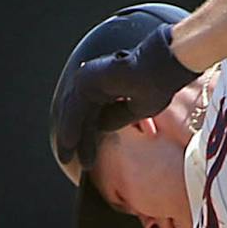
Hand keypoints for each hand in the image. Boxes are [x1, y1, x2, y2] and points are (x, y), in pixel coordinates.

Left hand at [50, 25, 196, 166]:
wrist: (161, 68)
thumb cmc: (156, 85)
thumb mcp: (135, 110)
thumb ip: (115, 118)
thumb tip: (99, 128)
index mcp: (107, 85)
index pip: (91, 115)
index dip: (88, 138)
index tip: (86, 159)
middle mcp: (95, 81)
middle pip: (79, 115)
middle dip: (74, 139)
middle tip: (67, 159)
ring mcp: (88, 78)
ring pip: (73, 113)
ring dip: (69, 136)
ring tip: (65, 157)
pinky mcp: (86, 80)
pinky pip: (74, 109)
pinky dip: (70, 127)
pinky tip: (68, 145)